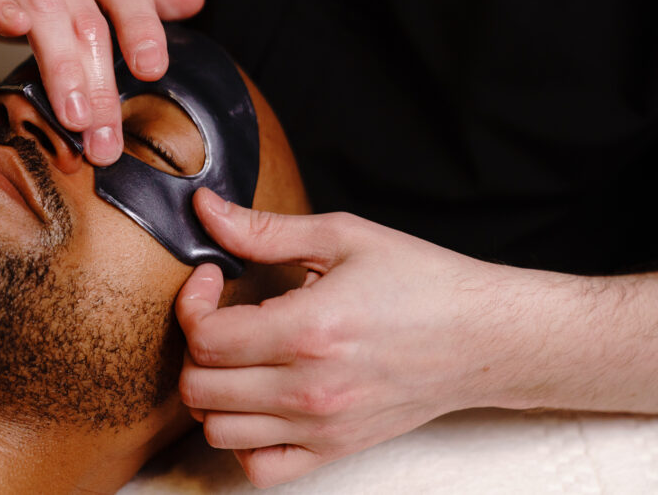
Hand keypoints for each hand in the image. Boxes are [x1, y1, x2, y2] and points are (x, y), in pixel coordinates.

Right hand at [0, 0, 203, 164]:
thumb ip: (131, 1)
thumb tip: (193, 0)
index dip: (143, 28)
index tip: (155, 72)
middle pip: (87, 22)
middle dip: (101, 84)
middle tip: (106, 139)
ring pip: (42, 14)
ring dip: (63, 66)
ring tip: (74, 115)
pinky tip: (11, 26)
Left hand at [176, 189, 521, 486]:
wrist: (484, 336)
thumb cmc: (420, 282)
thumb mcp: (342, 237)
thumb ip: (264, 229)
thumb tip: (206, 209)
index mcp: (308, 330)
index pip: (205, 338)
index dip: (192, 302)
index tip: (211, 278)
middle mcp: (309, 389)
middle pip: (200, 387)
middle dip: (194, 344)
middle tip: (220, 313)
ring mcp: (321, 428)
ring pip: (217, 431)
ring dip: (212, 391)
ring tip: (235, 356)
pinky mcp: (334, 449)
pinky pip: (260, 468)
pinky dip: (241, 440)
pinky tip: (255, 401)